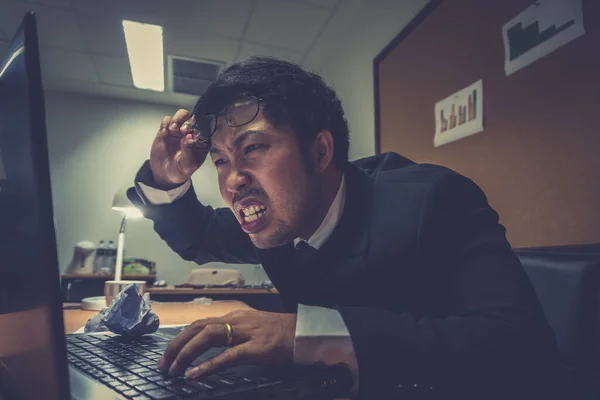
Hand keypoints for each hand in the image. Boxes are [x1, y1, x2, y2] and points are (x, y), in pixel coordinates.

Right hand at [149, 109, 208, 187]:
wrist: (164, 173)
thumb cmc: (180, 171)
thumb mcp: (186, 165)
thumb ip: (188, 151)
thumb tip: (188, 138)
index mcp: (202, 142)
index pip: (205, 129)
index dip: (199, 128)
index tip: (190, 134)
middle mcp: (192, 133)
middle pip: (194, 118)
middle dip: (187, 122)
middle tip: (181, 131)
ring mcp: (180, 130)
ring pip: (182, 115)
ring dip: (177, 119)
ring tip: (172, 129)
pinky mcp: (168, 129)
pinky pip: (167, 119)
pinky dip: (165, 123)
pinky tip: (164, 133)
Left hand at [158, 310, 296, 378]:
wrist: (308, 333)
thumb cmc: (282, 333)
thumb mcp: (254, 329)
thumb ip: (234, 334)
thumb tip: (212, 347)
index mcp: (236, 316)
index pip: (200, 323)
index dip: (180, 338)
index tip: (167, 354)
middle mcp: (238, 319)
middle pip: (198, 327)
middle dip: (176, 345)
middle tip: (163, 364)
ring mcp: (248, 332)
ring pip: (209, 337)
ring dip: (187, 353)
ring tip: (174, 370)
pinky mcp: (259, 348)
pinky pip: (229, 355)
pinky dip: (209, 365)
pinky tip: (195, 374)